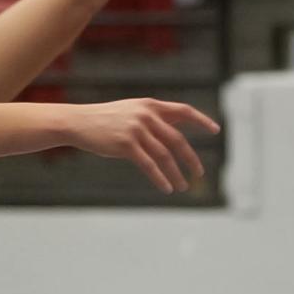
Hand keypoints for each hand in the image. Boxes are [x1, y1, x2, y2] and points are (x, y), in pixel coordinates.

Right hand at [65, 99, 220, 194]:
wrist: (78, 122)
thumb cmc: (104, 119)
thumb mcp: (131, 111)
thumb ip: (152, 118)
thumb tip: (176, 130)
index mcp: (150, 105)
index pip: (183, 111)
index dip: (201, 120)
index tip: (215, 130)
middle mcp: (146, 116)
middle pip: (178, 139)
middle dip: (191, 159)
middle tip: (199, 173)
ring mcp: (136, 130)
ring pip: (165, 155)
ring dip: (176, 173)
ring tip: (182, 187)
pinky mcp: (126, 145)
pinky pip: (149, 165)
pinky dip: (160, 178)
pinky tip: (167, 188)